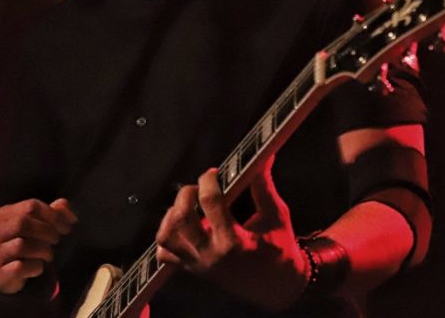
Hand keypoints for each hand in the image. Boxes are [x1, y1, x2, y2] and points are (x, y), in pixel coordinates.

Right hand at [0, 198, 76, 293]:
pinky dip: (35, 267)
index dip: (54, 216)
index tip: (66, 227)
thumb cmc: (22, 243)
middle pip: (23, 223)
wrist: (0, 273)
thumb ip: (53, 212)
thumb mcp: (35, 224)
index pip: (31, 206)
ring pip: (20, 245)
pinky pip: (19, 267)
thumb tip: (65, 204)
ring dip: (43, 250)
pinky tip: (38, 267)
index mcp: (4, 215)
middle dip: (47, 231)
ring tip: (48, 254)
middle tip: (56, 240)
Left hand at [155, 157, 308, 310]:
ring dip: (172, 214)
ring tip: (188, 205)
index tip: (215, 172)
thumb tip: (262, 157)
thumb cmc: (279, 249)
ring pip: (166, 236)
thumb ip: (263, 186)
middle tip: (199, 187)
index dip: (209, 179)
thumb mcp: (276, 215)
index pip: (210, 201)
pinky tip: (184, 225)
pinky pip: (165, 254)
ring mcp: (197, 264)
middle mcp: (210, 254)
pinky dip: (168, 236)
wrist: (276, 286)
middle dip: (187, 194)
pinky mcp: (191, 269)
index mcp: (233, 241)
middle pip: (181, 218)